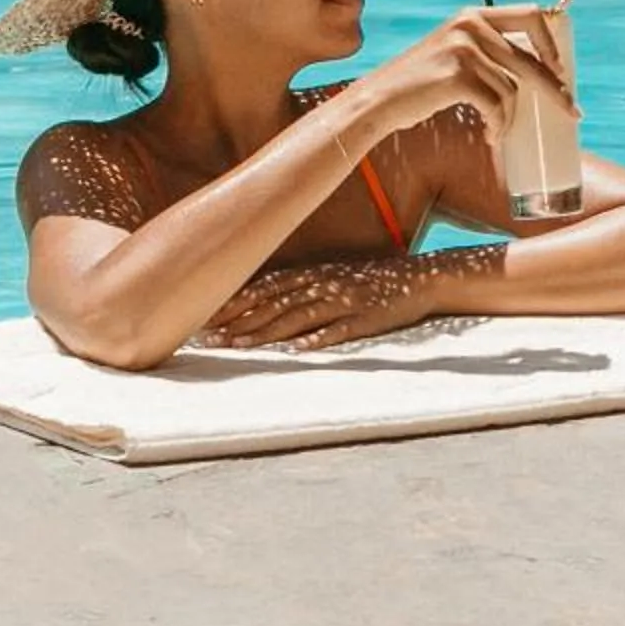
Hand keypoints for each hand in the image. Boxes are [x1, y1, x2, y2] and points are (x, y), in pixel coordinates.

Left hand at [197, 258, 442, 352]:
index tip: (203, 319)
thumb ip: (300, 291)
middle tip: (207, 339)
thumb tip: (261, 307)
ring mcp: (345, 300)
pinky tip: (299, 350)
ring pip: (299, 317)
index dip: (233, 303)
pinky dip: (319, 339)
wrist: (421, 278)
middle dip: (238, 322)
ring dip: (267, 332)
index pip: (264, 288)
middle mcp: (323, 285)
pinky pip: (341, 329)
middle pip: (273, 304)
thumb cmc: (371, 283)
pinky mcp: (368, 317)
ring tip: (239, 347)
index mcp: (313, 275)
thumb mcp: (332, 279)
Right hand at [348, 6, 574, 146]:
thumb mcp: (454, 55)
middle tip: (571, 112)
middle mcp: (470, 24)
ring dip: (511, 117)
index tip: (561, 71)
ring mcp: (464, 47)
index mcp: (473, 15)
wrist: (377, 102)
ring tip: (497, 131)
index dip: (552, 43)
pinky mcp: (458, 74)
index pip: (530, 15)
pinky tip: (490, 135)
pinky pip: (497, 105)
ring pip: (513, 87)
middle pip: (531, 56)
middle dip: (555, 88)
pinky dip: (499, 125)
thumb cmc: (419, 86)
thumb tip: (537, 73)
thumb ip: (486, 52)